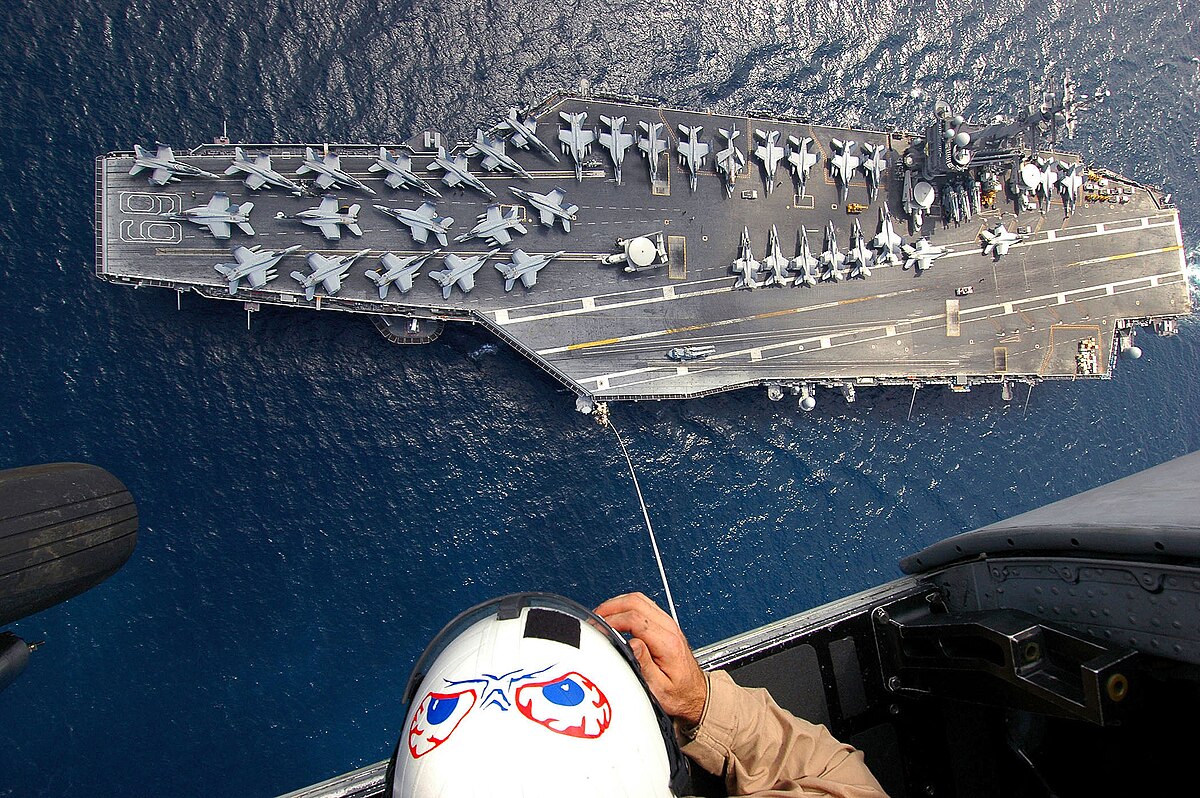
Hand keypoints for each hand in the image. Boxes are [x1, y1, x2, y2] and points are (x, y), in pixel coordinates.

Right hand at [594, 592, 707, 724]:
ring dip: (617, 604)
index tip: (599, 628)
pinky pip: (643, 604)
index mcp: (668, 643)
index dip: (612, 620)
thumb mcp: (659, 688)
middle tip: (595, 619)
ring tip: (602, 616)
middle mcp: (670, 628)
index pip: (635, 618)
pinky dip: (625, 606)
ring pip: (639, 599)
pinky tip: (616, 616)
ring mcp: (669, 623)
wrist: (696, 693)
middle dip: (611, 607)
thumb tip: (630, 644)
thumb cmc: (679, 694)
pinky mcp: (665, 623)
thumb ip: (644, 665)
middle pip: (636, 601)